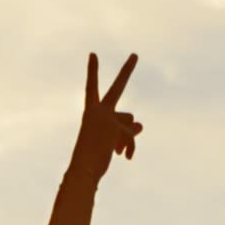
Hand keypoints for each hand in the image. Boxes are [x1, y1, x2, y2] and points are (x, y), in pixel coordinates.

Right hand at [67, 51, 143, 183]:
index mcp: (90, 112)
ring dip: (128, 138)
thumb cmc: (92, 158)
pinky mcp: (115, 126)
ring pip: (131, 121)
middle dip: (127, 69)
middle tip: (136, 55)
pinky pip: (132, 136)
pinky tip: (125, 158)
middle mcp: (98, 110)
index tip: (93, 54)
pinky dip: (130, 148)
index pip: (91, 88)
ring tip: (117, 151)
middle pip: (118, 86)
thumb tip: (141, 125)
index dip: (92, 71)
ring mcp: (107, 116)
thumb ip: (127, 129)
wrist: (83, 170)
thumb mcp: (111, 141)